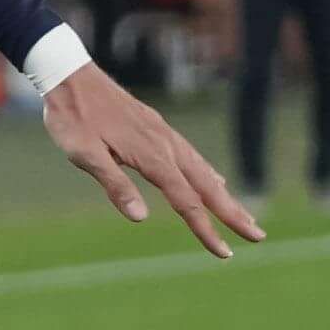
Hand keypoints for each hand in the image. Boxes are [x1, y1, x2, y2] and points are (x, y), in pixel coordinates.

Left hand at [38, 61, 259, 257]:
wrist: (71, 76)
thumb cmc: (72, 118)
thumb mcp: (83, 154)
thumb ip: (114, 184)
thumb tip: (141, 218)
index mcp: (152, 156)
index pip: (187, 201)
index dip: (205, 229)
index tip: (224, 253)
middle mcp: (166, 145)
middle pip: (207, 186)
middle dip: (233, 213)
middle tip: (258, 236)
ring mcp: (164, 135)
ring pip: (203, 170)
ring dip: (224, 196)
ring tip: (242, 216)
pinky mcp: (158, 127)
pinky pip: (192, 157)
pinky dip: (208, 174)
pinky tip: (214, 181)